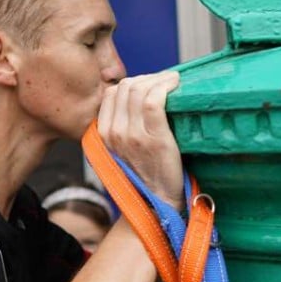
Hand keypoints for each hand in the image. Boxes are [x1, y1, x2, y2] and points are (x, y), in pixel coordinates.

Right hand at [97, 71, 182, 209]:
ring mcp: (133, 136)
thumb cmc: (147, 173)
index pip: (112, 93)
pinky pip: (154, 101)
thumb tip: (139, 95)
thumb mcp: (124, 149)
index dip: (133, 83)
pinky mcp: (154, 139)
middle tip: (165, 82)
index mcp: (104, 134)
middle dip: (148, 78)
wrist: (158, 203)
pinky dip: (165, 87)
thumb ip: (123, 125)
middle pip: (127, 87)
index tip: (150, 85)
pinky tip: (176, 86)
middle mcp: (114, 133)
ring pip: (140, 89)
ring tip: (173, 83)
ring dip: (159, 79)